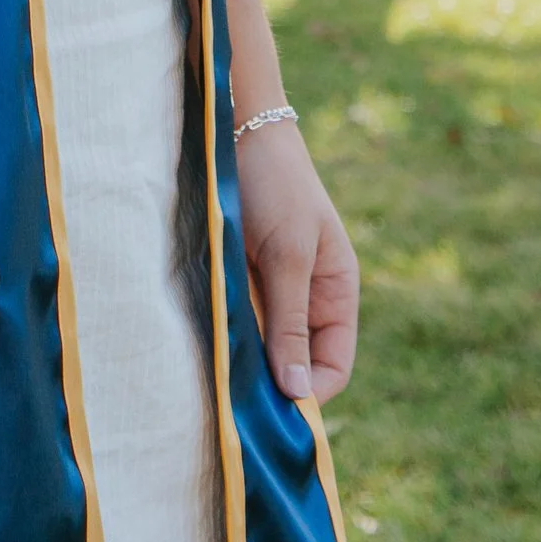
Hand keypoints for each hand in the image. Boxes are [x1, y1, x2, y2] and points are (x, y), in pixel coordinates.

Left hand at [234, 121, 358, 405]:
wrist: (236, 129)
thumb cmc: (276, 187)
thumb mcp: (289, 255)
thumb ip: (291, 322)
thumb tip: (297, 394)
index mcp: (336, 293)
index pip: (332, 367)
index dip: (308, 393)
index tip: (274, 412)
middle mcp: (306, 299)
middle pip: (295, 364)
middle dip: (270, 384)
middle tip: (234, 401)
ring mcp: (271, 290)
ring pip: (262, 348)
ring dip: (243, 361)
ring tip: (216, 375)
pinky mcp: (239, 279)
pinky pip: (237, 323)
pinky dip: (225, 336)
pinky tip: (203, 343)